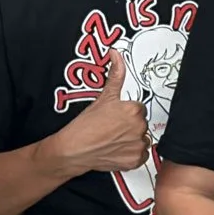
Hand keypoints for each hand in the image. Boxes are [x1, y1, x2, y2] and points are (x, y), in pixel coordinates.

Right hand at [50, 50, 150, 174]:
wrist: (72, 150)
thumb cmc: (84, 126)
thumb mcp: (102, 97)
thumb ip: (115, 74)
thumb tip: (115, 53)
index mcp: (135, 110)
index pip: (139, 109)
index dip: (125, 113)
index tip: (115, 118)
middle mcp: (139, 128)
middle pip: (141, 124)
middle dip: (129, 126)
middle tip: (111, 129)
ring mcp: (137, 145)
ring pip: (142, 139)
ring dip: (131, 140)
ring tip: (113, 140)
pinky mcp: (135, 161)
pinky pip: (141, 155)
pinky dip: (131, 154)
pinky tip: (117, 150)